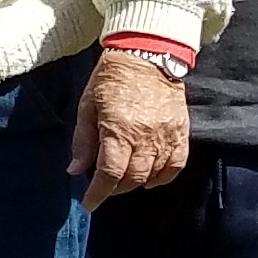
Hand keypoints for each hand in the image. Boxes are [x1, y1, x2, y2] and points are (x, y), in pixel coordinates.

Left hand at [70, 50, 189, 211]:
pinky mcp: (182, 130)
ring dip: (137, 184)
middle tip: (104, 188)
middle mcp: (146, 136)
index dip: (98, 193)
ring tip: (123, 181)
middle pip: (133, 178)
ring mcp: (167, 134)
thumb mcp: (87, 106)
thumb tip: (75, 171)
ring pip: (155, 174)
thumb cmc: (110, 78)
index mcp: (119, 129)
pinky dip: (164, 176)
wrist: (146, 53)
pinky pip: (177, 164)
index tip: (90, 203)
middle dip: (116, 189)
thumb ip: (83, 141)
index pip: (110, 174)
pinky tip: (150, 177)